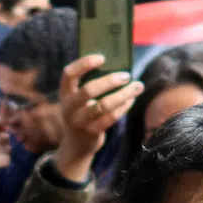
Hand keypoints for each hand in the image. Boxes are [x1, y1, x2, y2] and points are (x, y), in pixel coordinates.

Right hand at [0, 116, 11, 186]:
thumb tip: (6, 124)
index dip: (5, 127)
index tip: (6, 133)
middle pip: (5, 137)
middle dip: (6, 144)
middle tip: (2, 150)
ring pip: (7, 149)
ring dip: (6, 154)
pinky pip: (6, 159)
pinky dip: (6, 162)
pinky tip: (0, 163)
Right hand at [52, 55, 142, 182]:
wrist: (77, 145)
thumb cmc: (83, 113)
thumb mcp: (79, 99)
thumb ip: (90, 83)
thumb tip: (117, 65)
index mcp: (65, 93)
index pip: (69, 74)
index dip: (84, 64)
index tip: (102, 58)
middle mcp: (69, 107)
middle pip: (88, 90)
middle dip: (110, 81)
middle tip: (126, 75)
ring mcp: (79, 122)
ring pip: (103, 105)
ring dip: (123, 94)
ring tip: (137, 86)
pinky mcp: (91, 132)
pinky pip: (110, 118)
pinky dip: (123, 107)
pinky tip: (131, 100)